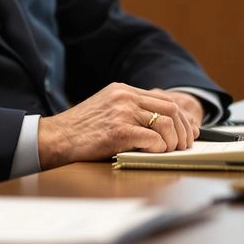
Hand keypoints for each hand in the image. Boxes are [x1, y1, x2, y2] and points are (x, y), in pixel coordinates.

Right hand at [37, 83, 198, 168]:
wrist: (57, 137)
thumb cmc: (81, 128)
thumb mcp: (106, 108)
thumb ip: (129, 109)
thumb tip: (162, 122)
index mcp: (122, 89)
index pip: (164, 99)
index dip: (181, 118)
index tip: (186, 133)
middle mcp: (124, 97)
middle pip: (172, 109)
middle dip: (183, 130)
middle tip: (182, 146)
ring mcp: (122, 113)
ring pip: (167, 124)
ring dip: (173, 142)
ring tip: (167, 151)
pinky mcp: (120, 131)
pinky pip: (154, 140)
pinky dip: (159, 149)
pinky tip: (150, 153)